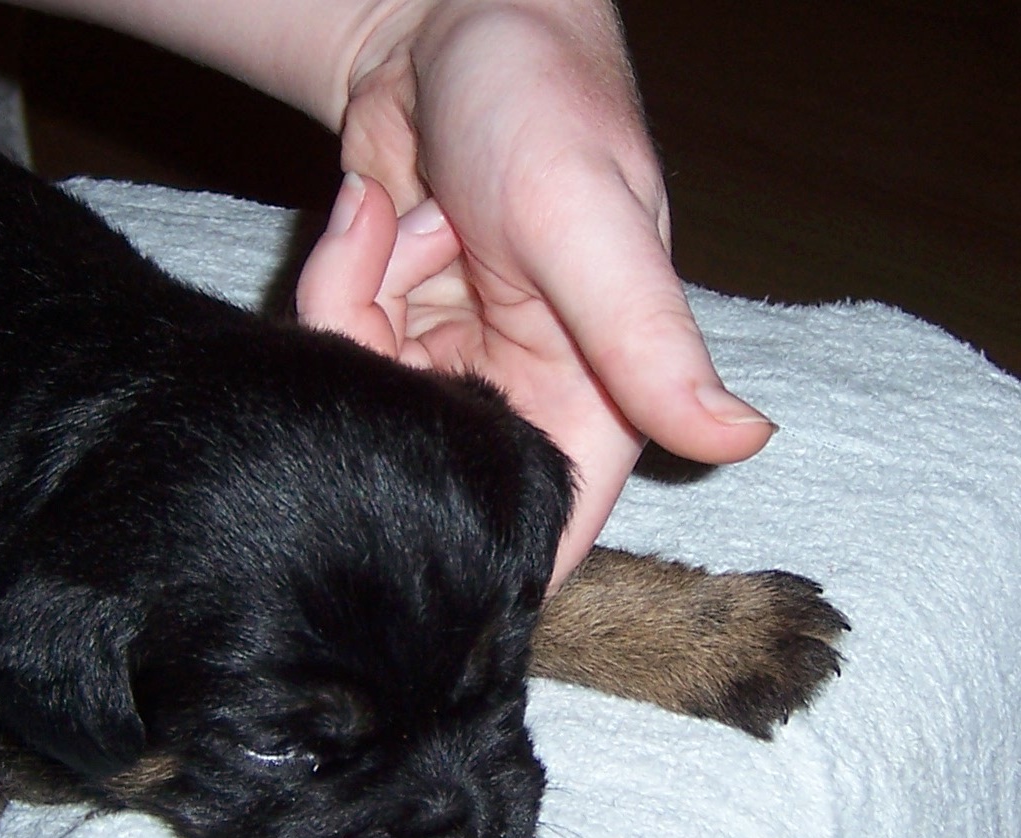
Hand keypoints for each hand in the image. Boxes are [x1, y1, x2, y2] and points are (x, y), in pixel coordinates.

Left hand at [295, 0, 775, 585]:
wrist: (445, 26)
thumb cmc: (540, 103)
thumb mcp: (588, 223)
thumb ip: (645, 340)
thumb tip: (739, 441)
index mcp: (595, 397)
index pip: (547, 527)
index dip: (483, 548)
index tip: (411, 534)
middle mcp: (519, 394)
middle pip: (426, 466)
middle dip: (392, 383)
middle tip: (418, 280)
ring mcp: (446, 363)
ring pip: (369, 403)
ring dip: (361, 305)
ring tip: (417, 220)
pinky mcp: (389, 326)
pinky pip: (336, 345)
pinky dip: (341, 274)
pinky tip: (378, 212)